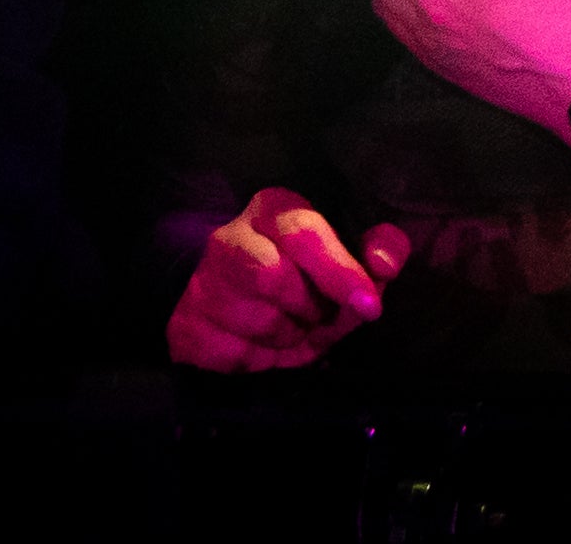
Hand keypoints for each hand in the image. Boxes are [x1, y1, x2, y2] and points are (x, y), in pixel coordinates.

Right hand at [167, 190, 413, 373]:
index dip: (340, 271)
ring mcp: (201, 283)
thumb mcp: (347, 256)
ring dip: (290, 338)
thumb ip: (379, 248)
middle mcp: (230, 238)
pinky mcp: (186, 327)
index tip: (369, 305)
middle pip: (277, 280)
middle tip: (320, 316)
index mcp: (274, 209)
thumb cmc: (301, 276)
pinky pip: (237, 356)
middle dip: (312, 310)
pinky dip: (263, 361)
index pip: (304, 233)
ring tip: (293, 328)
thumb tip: (384, 264)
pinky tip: (265, 348)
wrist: (232, 306)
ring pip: (260, 322)